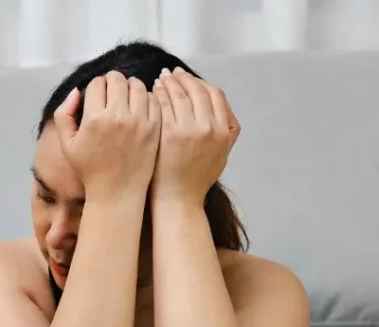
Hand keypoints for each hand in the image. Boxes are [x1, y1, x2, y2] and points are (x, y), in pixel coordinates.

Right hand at [52, 71, 160, 203]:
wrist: (116, 192)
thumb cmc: (90, 170)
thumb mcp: (67, 145)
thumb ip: (63, 115)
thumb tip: (75, 91)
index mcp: (94, 119)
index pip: (97, 83)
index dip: (95, 87)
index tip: (97, 96)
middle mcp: (117, 117)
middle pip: (117, 79)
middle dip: (112, 82)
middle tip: (111, 93)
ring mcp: (139, 121)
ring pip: (137, 85)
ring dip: (130, 87)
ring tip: (125, 99)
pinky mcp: (154, 126)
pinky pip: (152, 98)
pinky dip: (145, 98)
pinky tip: (138, 108)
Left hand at [151, 67, 239, 204]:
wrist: (178, 201)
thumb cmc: (195, 181)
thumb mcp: (221, 155)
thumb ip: (226, 132)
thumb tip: (224, 113)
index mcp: (225, 130)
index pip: (215, 94)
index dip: (201, 83)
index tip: (188, 78)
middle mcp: (211, 127)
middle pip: (198, 90)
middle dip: (183, 78)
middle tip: (170, 72)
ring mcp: (191, 131)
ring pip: (181, 95)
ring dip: (170, 83)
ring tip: (160, 79)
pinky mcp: (172, 135)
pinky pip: (166, 106)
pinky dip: (160, 96)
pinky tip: (152, 92)